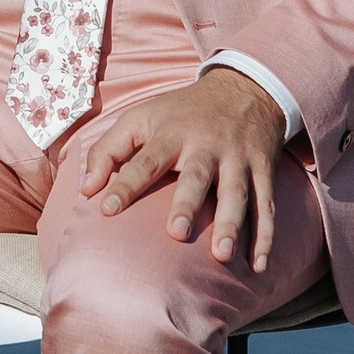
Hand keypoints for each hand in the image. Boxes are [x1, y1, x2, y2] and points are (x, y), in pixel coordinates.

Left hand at [78, 67, 290, 270]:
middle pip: (198, 175)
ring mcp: (238, 158)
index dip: (126, 183)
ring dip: (231, 224)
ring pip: (237, 192)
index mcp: (172, 133)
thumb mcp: (141, 116)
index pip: (146, 160)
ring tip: (221, 256)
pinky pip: (266, 205)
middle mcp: (207, 145)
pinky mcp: (263, 169)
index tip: (107, 209)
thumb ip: (108, 150)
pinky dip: (266, 236)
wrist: (244, 87)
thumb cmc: (181, 111)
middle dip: (188, 204)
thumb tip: (86, 190)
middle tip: (177, 233)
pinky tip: (258, 266)